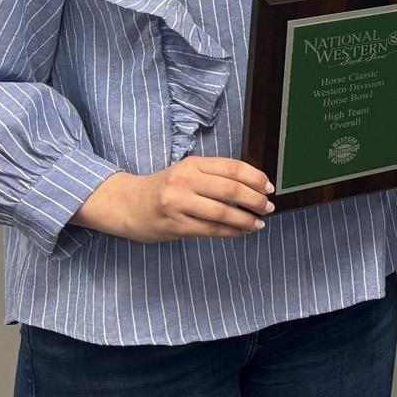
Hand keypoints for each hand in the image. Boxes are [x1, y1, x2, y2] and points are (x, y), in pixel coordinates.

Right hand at [73, 156, 273, 241]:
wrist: (127, 204)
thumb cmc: (165, 188)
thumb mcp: (188, 172)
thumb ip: (215, 176)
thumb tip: (255, 187)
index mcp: (193, 164)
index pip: (233, 168)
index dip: (257, 178)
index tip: (269, 188)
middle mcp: (185, 181)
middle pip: (232, 190)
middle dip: (256, 201)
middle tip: (268, 208)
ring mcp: (178, 204)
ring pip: (223, 213)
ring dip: (246, 220)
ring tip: (257, 223)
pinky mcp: (174, 225)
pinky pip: (210, 230)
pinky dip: (230, 232)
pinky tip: (241, 232)